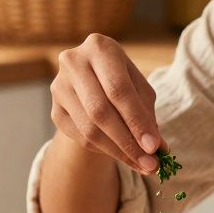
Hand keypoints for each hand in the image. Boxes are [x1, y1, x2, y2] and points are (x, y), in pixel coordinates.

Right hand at [50, 34, 163, 174]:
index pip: (118, 89)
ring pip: (89, 129)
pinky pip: (81, 138)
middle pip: (100, 111)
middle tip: (150, 164)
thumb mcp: (139, 89)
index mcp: (99, 48)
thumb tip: (159, 149)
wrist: (91, 81)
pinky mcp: (54, 110)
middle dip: (128, 142)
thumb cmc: (122, 81)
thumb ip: (148, 115)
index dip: (136, 120)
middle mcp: (73, 62)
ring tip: (142, 164)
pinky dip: (105, 151)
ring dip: (118, 152)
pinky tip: (122, 155)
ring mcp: (59, 87)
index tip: (154, 147)